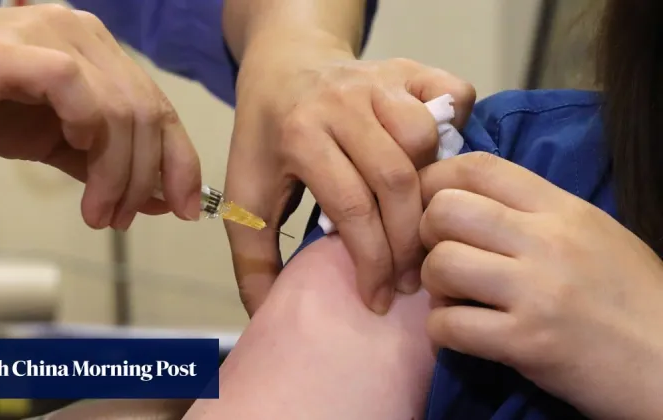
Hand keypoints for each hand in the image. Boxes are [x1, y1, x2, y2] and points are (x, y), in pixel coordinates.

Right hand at [0, 5, 200, 228]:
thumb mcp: (50, 141)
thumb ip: (101, 164)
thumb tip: (157, 198)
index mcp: (97, 53)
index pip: (159, 107)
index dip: (181, 161)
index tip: (188, 208)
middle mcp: (84, 36)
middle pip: (148, 113)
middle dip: (147, 179)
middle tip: (122, 219)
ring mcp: (53, 36)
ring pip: (120, 111)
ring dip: (119, 175)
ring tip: (99, 214)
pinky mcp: (19, 51)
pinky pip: (76, 91)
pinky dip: (90, 132)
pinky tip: (77, 156)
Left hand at [224, 38, 474, 313]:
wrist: (284, 68)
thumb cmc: (267, 139)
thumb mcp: (246, 196)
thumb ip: (253, 257)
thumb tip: (267, 314)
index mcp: (301, 134)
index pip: (352, 206)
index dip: (371, 261)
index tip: (378, 299)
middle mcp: (343, 101)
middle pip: (396, 180)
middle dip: (408, 242)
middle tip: (409, 280)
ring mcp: (380, 79)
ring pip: (425, 141)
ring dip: (430, 190)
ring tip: (418, 225)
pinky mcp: (408, 68)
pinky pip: (452, 95)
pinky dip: (456, 128)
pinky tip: (438, 162)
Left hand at [418, 152, 662, 419]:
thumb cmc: (630, 297)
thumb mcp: (591, 233)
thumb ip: (534, 213)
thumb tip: (468, 201)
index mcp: (562, 209)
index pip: (479, 167)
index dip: (436, 178)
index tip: (428, 203)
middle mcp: (547, 241)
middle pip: (445, 210)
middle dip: (426, 234)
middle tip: (440, 258)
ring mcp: (536, 291)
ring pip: (441, 263)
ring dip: (433, 286)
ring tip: (453, 298)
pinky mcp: (526, 342)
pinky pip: (448, 324)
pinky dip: (441, 331)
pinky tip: (458, 334)